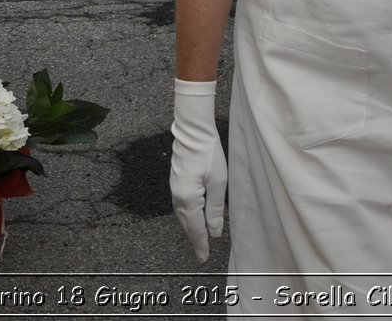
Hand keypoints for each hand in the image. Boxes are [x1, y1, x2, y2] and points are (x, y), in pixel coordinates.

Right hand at [169, 78, 226, 261]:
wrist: (192, 133)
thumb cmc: (209, 154)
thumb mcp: (218, 182)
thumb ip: (214, 209)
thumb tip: (214, 232)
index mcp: (188, 200)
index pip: (195, 228)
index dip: (200, 243)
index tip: (203, 257)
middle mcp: (177, 198)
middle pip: (186, 224)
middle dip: (194, 239)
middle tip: (201, 254)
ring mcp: (174, 190)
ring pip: (182, 216)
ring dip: (190, 229)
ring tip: (198, 240)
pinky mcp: (175, 183)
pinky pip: (181, 207)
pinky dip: (186, 217)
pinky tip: (191, 218)